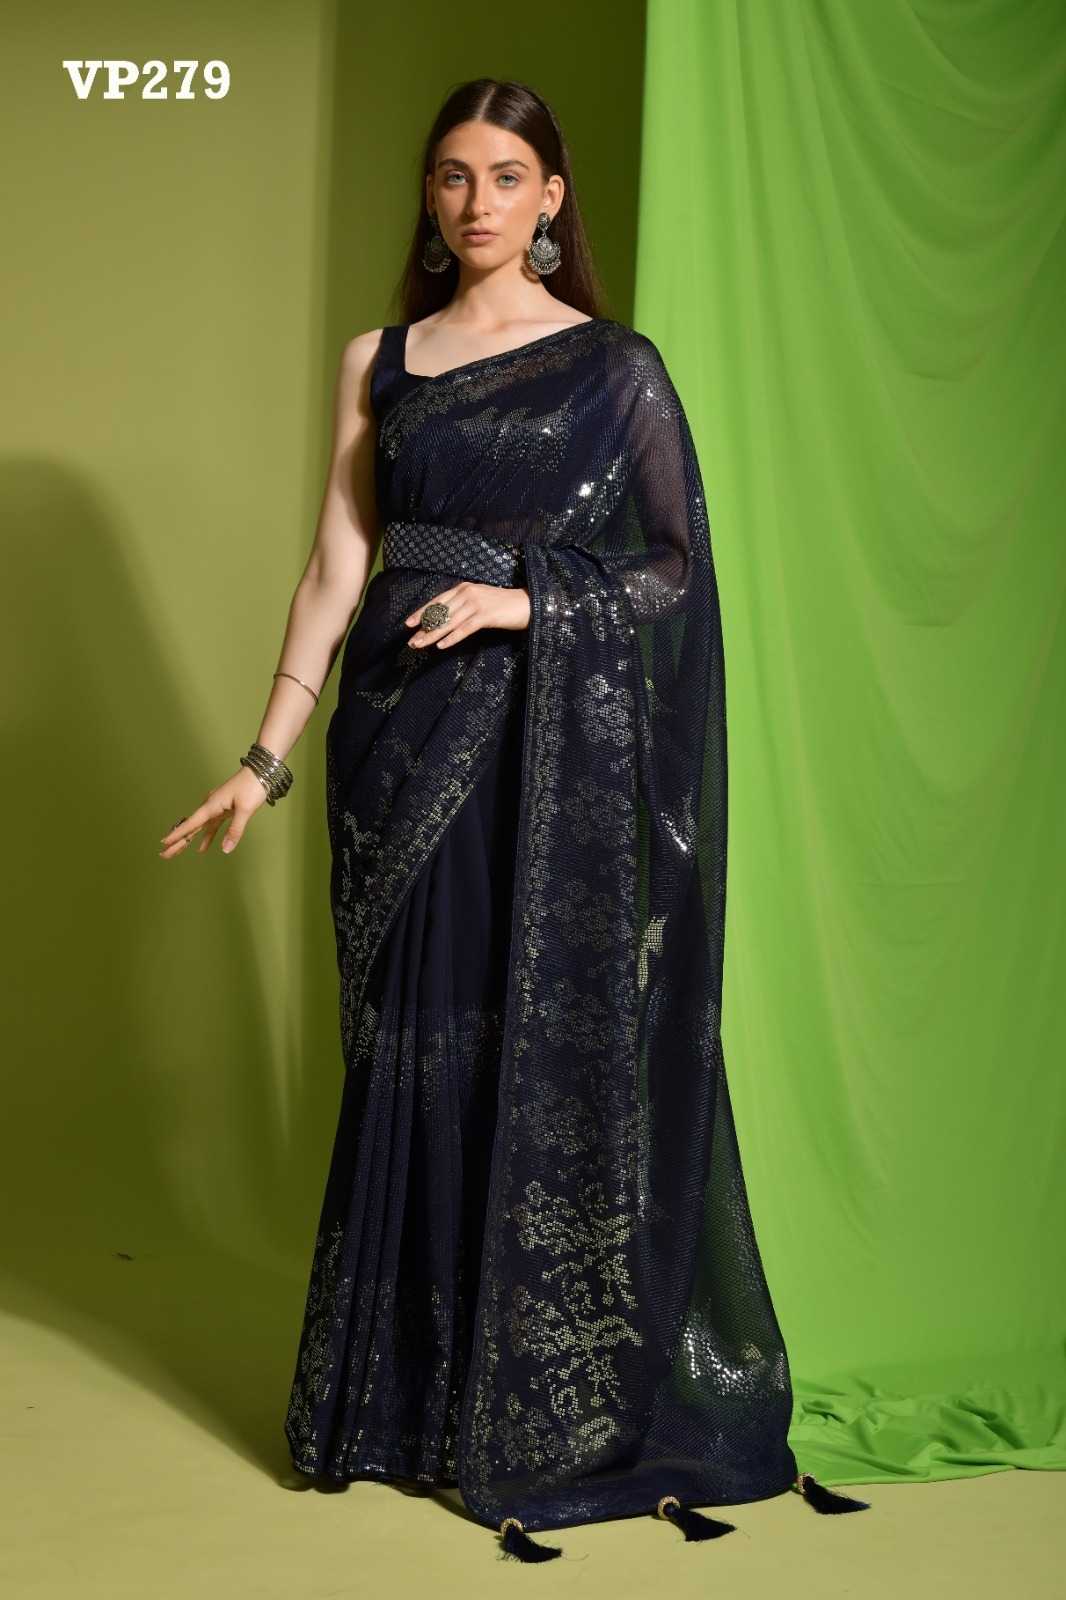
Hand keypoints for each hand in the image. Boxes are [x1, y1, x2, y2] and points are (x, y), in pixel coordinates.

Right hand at [158, 767, 269, 858]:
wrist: (261, 771)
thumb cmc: (252, 787)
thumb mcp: (245, 810)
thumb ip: (235, 830)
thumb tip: (225, 849)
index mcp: (211, 805)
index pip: (191, 824)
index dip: (177, 834)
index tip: (164, 843)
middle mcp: (211, 806)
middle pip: (191, 827)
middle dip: (178, 841)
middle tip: (164, 854)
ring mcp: (217, 808)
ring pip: (199, 827)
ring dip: (189, 840)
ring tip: (177, 851)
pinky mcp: (225, 809)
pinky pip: (212, 825)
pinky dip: (207, 836)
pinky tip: (202, 848)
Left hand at [404, 582, 529, 648]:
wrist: (526, 604)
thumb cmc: (502, 605)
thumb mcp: (479, 600)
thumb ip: (462, 605)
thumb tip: (443, 619)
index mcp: (463, 588)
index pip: (437, 601)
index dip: (422, 613)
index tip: (408, 623)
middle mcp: (467, 593)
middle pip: (440, 613)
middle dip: (424, 628)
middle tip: (411, 641)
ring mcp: (476, 603)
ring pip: (449, 622)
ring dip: (433, 635)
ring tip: (420, 645)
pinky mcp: (486, 615)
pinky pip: (464, 629)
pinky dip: (452, 638)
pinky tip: (441, 646)